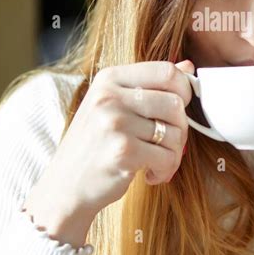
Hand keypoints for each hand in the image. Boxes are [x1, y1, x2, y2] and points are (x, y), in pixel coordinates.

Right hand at [24, 59, 194, 221]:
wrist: (64, 187)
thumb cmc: (94, 145)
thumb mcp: (113, 105)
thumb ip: (149, 85)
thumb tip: (188, 67)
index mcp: (109, 78)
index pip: (166, 71)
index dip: (184, 90)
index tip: (178, 109)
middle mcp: (110, 96)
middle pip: (175, 103)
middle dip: (181, 128)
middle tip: (167, 144)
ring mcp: (114, 123)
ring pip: (175, 133)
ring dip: (174, 154)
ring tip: (156, 161)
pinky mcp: (122, 151)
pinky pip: (167, 157)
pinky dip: (165, 170)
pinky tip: (150, 174)